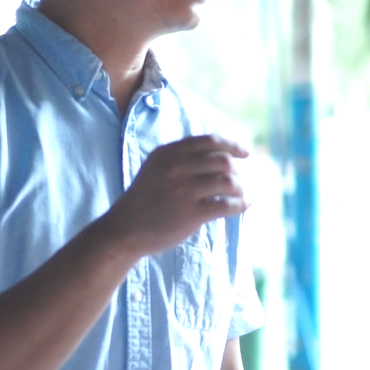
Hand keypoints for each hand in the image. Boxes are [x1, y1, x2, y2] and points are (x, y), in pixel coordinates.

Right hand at [98, 134, 249, 259]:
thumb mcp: (157, 167)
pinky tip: (244, 206)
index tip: (244, 153)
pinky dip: (241, 204)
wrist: (125, 228)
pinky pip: (226, 205)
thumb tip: (221, 153)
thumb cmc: (146, 198)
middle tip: (238, 182)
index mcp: (169, 153)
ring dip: (241, 188)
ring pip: (228, 182)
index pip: (209, 141)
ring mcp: (184, 190)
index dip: (231, 145)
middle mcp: (177, 168)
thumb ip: (182, 157)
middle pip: (223, 161)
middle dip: (236, 171)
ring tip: (242, 195)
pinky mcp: (191, 213)